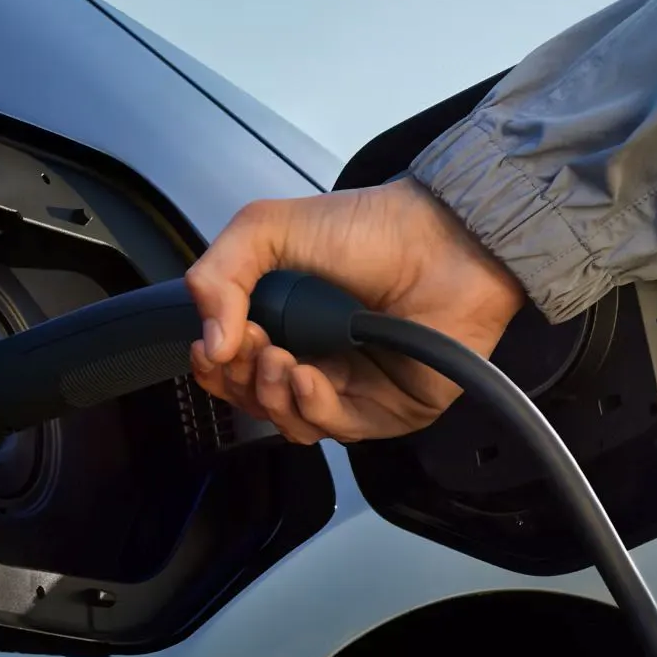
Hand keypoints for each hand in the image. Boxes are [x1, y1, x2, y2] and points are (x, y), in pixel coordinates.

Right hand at [184, 176, 525, 443]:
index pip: (232, 367)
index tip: (212, 346)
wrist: (445, 240)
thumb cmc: (372, 229)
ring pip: (290, 421)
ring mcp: (351, 388)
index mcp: (285, 322)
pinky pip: (336, 428)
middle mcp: (314, 358)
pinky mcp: (387, 410)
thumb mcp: (270, 228)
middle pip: (254, 400)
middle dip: (240, 380)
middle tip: (250, 344)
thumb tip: (211, 344)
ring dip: (271, 396)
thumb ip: (219, 273)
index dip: (214, 366)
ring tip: (280, 359)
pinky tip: (307, 376)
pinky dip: (312, 407)